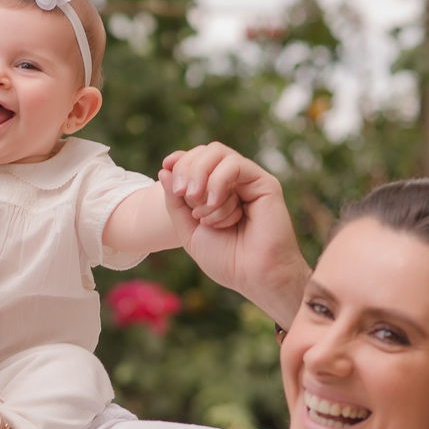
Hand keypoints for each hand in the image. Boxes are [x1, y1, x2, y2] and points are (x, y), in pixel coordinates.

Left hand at [160, 147, 309, 328]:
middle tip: (183, 193)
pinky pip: (234, 164)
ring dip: (200, 176)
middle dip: (187, 168)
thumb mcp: (189, 230)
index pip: (197, 160)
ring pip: (218, 153)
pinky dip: (218, 181)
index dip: (179, 160)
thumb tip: (164, 170)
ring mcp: (249, 182)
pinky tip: (214, 203)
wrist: (253, 276)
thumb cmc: (226, 260)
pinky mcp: (264, 183)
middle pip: (206, 152)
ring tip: (199, 206)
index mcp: (217, 192)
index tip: (165, 166)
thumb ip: (175, 202)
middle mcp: (234, 183)